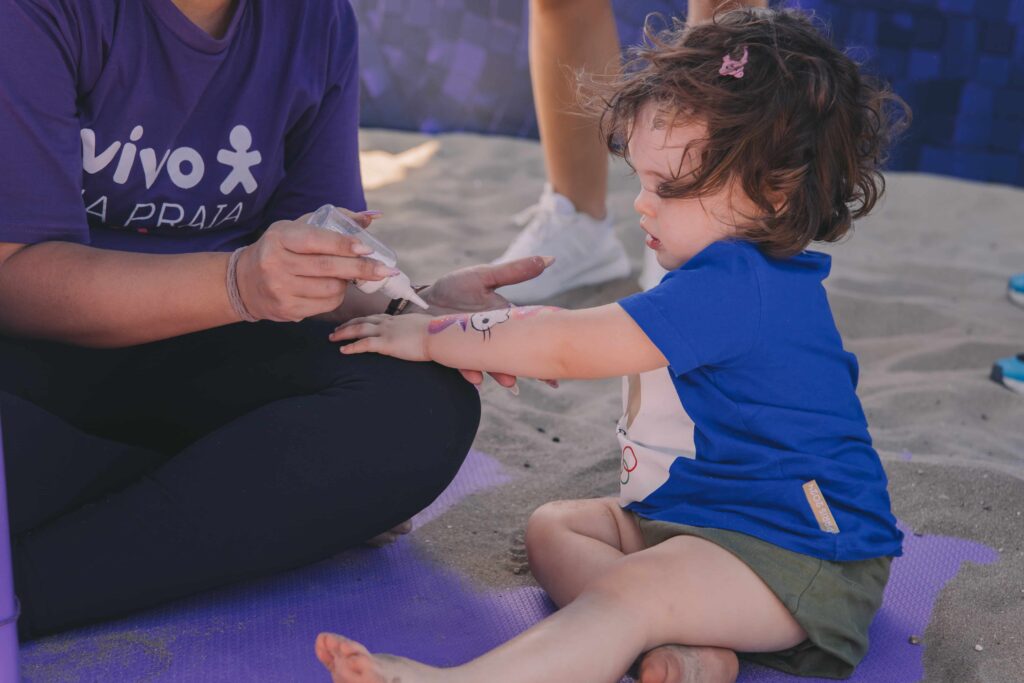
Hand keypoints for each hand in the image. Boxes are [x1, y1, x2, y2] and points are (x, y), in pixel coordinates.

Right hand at [235, 209, 393, 321]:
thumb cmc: (282, 248)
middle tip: (385, 270)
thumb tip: (373, 216)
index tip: (368, 248)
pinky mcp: (286, 309)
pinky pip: (325, 305)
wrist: (245, 280)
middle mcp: (276, 263)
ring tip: (347, 276)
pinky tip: (334, 288)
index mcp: (279, 237)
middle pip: (327, 268)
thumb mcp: (299, 227)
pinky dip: (337, 297)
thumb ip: (336, 220)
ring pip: (329, 289)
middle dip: (361, 269)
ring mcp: (279, 289)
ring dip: (347, 283)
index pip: (317, 241)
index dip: (344, 245)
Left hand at [330, 313, 431, 361]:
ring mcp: (386, 331)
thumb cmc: (437, 333)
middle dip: (347, 325)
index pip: (374, 317)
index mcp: (397, 319)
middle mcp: (388, 322)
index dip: (361, 320)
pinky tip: (342, 351)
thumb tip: (420, 333)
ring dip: (343, 333)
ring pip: (358, 329)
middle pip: (362, 320)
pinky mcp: (386, 343)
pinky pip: (363, 344)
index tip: (352, 323)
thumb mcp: (424, 327)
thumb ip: (416, 329)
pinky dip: (351, 347)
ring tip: (332, 338)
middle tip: (335, 330)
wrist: (440, 335)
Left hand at [415, 256, 554, 389]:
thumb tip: (551, 259)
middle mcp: (490, 338)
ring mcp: (471, 348)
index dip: (544, 347)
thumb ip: (515, 271)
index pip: (528, 335)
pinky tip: (476, 378)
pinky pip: (461, 363)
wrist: (419, 302)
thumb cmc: (452, 289)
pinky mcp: (450, 353)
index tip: (561, 360)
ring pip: (489, 363)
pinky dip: (469, 370)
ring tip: (510, 380)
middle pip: (513, 355)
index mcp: (503, 320)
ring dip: (500, 372)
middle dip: (528, 367)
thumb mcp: (484, 276)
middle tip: (546, 380)